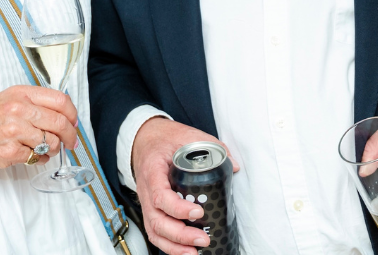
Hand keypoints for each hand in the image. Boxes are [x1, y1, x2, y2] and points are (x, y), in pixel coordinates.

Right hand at [0, 85, 77, 171]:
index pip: (60, 100)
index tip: (74, 122)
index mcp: (20, 94)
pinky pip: (36, 157)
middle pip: (59, 123)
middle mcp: (19, 110)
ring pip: (50, 142)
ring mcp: (15, 132)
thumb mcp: (4, 98)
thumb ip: (30, 102)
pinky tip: (31, 156)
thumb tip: (59, 112)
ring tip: (44, 149)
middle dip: (70, 135)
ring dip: (52, 149)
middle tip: (71, 142)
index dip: (72, 113)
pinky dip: (39, 159)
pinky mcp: (10, 152)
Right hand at [132, 117, 238, 254]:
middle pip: (157, 221)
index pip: (160, 196)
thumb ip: (211, 146)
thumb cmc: (163, 139)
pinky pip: (156, 233)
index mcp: (153, 171)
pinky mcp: (151, 210)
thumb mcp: (188, 135)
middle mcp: (146, 191)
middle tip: (202, 238)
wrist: (144, 140)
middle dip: (180, 235)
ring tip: (195, 252)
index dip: (178, 208)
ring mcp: (146, 203)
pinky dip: (169, 246)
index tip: (198, 211)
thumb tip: (233, 165)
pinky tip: (185, 251)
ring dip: (174, 246)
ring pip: (155, 231)